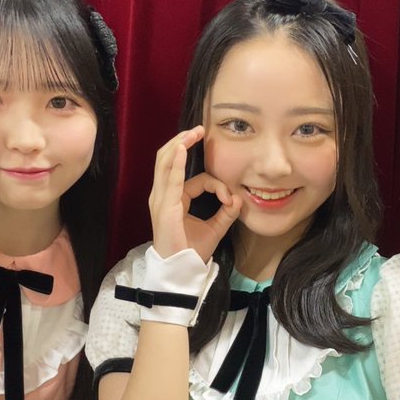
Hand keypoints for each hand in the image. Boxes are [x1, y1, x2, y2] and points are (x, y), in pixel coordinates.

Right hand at [149, 127, 241, 261]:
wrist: (181, 270)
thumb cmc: (192, 252)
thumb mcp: (215, 228)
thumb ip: (226, 214)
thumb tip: (238, 199)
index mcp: (173, 199)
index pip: (191, 178)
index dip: (214, 183)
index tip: (229, 198)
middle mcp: (163, 196)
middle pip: (168, 159)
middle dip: (181, 141)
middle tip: (199, 129)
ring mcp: (161, 200)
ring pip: (166, 163)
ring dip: (179, 144)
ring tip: (191, 132)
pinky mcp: (164, 207)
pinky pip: (170, 179)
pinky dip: (176, 162)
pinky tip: (182, 148)